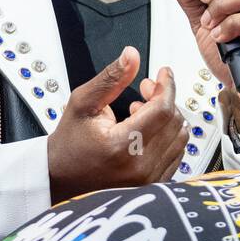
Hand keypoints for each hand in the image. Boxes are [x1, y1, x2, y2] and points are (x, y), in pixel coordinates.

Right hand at [46, 47, 190, 203]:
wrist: (60, 177)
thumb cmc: (69, 143)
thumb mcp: (83, 103)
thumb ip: (110, 78)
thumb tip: (132, 55)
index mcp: (122, 146)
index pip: (162, 109)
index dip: (166, 86)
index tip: (162, 73)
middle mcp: (140, 167)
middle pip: (173, 121)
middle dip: (163, 98)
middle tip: (145, 89)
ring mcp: (148, 180)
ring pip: (179, 137)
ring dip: (167, 117)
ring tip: (142, 111)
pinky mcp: (154, 185)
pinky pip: (176, 154)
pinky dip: (168, 135)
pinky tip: (148, 128)